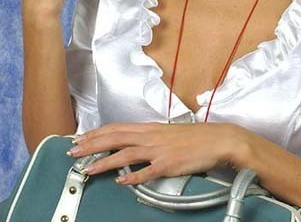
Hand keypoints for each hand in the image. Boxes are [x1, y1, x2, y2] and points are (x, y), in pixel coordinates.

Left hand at [67, 122, 248, 184]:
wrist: (218, 139)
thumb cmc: (195, 137)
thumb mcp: (168, 133)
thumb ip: (150, 138)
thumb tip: (134, 145)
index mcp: (150, 128)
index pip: (117, 127)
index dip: (97, 132)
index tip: (81, 137)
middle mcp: (151, 136)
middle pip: (115, 137)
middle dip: (92, 144)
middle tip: (74, 150)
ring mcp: (159, 150)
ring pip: (126, 153)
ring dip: (105, 161)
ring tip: (88, 168)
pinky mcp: (169, 164)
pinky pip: (147, 172)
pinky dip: (133, 176)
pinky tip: (121, 181)